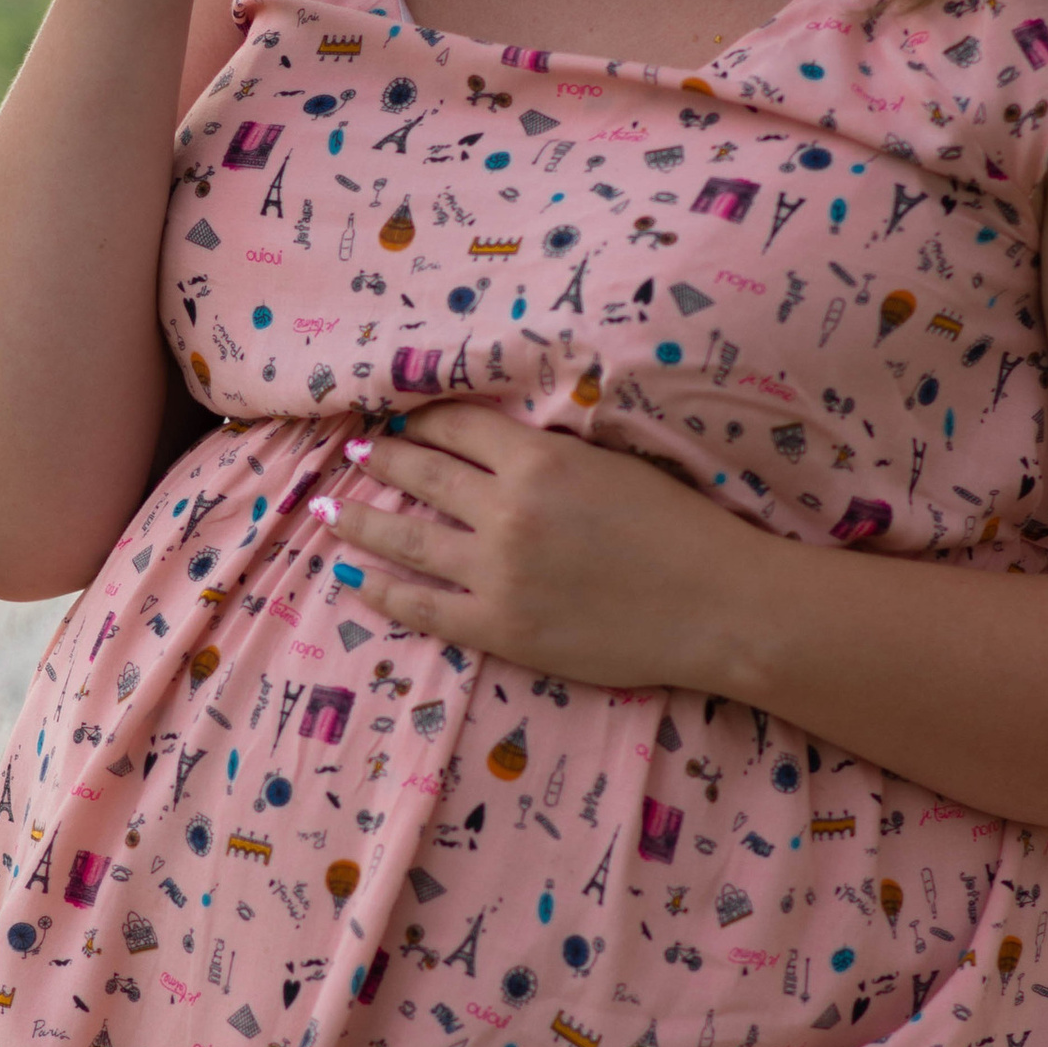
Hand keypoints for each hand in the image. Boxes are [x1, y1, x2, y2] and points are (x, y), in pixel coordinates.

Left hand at [312, 399, 754, 695]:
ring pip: (405, 537)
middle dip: (381, 460)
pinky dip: (382, 590)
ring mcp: (495, 572)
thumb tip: (499, 444)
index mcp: (536, 460)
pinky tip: (355, 577)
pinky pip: (422, 606)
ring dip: (360, 519)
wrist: (718, 606)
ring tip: (329, 510)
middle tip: (353, 455)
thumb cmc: (682, 529)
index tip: (401, 419)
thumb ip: (549, 455)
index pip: (456, 426)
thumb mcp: (612, 464)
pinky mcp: (499, 628)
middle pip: (420, 473)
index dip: (421, 419)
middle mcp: (504, 510)